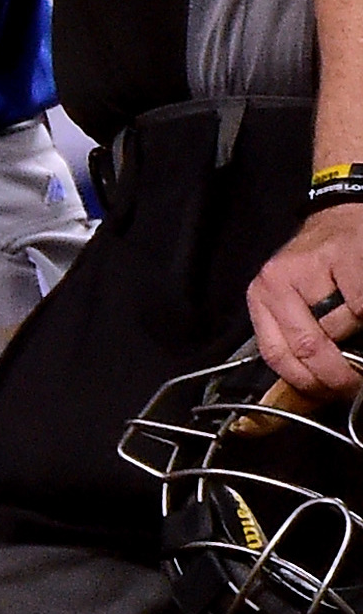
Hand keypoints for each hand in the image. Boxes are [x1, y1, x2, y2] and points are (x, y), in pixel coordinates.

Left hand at [246, 202, 362, 398]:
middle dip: (336, 375)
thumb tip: (316, 390)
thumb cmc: (320, 269)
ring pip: (338, 327)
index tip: (327, 395)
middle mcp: (274, 282)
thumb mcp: (295, 304)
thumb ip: (298, 340)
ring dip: (354, 337)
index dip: (305, 383)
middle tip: (353, 384)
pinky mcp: (341, 258)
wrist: (340, 218)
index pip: (275, 354)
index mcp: (261, 299)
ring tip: (357, 331)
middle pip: (307, 347)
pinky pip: (360, 306)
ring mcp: (306, 268)